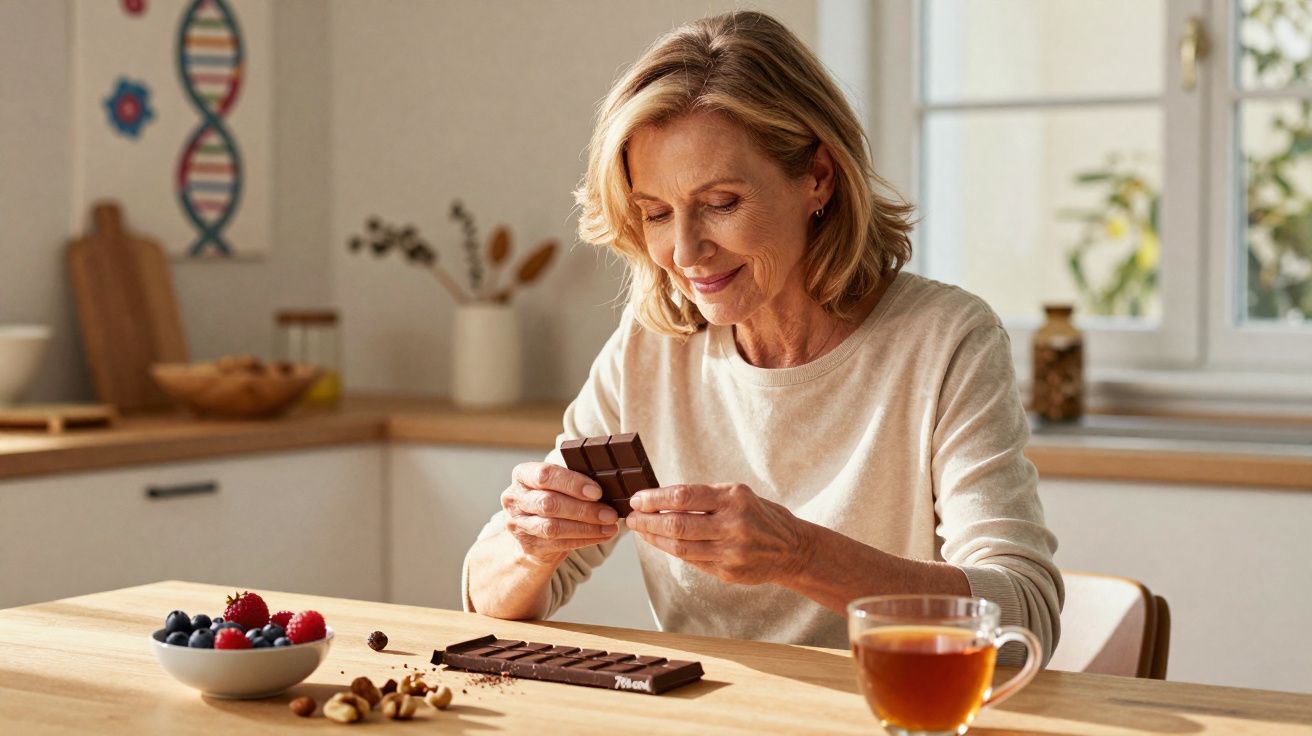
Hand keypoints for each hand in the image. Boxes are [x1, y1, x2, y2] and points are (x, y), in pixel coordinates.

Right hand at [501, 462, 619, 566]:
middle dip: (584, 509)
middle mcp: (514, 498)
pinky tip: (602, 535)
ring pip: (554, 527)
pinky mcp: (529, 546)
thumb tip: (609, 479)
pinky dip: (585, 539)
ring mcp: (518, 524)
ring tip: (610, 525)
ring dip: (586, 527)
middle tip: (610, 513)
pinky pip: (559, 543)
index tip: (597, 492)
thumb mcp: (558, 483)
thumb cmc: (553, 499)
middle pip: (549, 503)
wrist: (533, 533)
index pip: (544, 475)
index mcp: (522, 475)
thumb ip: (574, 478)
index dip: (572, 483)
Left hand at [625, 483, 810, 584]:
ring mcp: (730, 552)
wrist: (792, 550)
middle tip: (631, 517)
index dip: (655, 498)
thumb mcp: (738, 495)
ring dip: (654, 539)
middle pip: (677, 524)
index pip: (684, 496)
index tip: (637, 499)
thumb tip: (661, 499)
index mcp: (734, 499)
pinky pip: (691, 561)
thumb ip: (705, 498)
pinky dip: (672, 551)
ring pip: (680, 547)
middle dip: (648, 521)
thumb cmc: (760, 516)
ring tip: (640, 530)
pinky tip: (661, 543)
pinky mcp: (727, 573)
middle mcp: (733, 525)